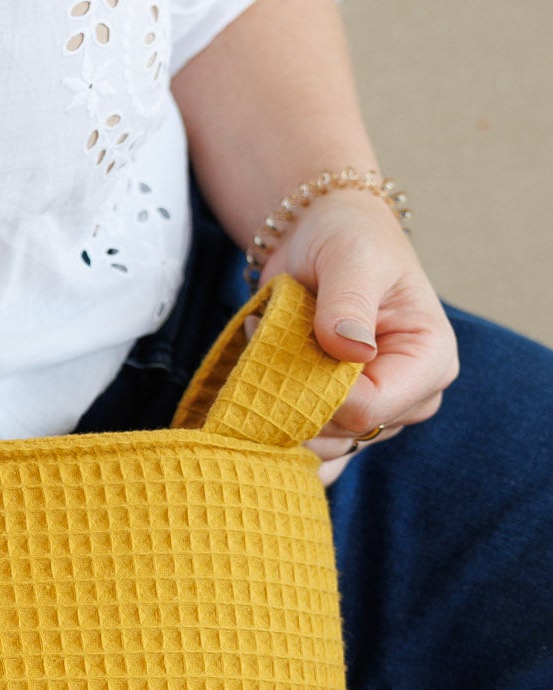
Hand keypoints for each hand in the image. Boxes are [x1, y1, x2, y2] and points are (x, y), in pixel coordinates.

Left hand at [260, 188, 458, 484]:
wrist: (323, 235)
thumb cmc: (349, 238)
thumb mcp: (351, 258)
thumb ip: (349, 303)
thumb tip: (349, 350)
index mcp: (430, 360)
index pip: (370, 408)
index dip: (318, 392)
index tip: (284, 345)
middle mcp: (411, 396)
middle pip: (343, 433)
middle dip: (294, 396)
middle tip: (268, 339)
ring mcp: (377, 413)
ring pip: (320, 446)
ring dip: (279, 406)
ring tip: (269, 348)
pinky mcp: (343, 418)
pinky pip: (312, 453)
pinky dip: (278, 436)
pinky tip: (259, 406)